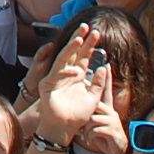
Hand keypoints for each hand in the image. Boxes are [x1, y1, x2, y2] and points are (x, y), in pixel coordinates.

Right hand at [35, 26, 104, 144]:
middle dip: (79, 39)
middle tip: (86, 26)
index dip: (89, 46)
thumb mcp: (93, 98)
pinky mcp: (48, 84)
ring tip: (79, 37)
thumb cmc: (78, 115)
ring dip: (70, 48)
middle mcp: (67, 73)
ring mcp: (57, 77)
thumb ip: (99, 83)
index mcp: (78, 76)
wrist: (64, 127)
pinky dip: (66, 72)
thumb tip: (104, 66)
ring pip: (64, 58)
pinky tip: (76, 72)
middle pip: (73, 52)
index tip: (97, 34)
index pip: (84, 56)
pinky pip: (57, 74)